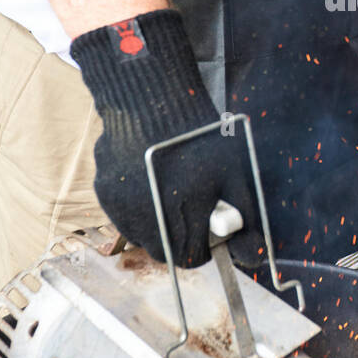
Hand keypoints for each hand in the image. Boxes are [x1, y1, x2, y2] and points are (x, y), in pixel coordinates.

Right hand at [71, 9, 258, 267]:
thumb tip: (253, 257)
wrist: (152, 98)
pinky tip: (149, 182)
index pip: (190, 258)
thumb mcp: (235, 175)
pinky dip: (136, 209)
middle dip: (179, 241)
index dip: (203, 248)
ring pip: (140, 236)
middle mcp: (146, 217)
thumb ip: (245, 220)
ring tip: (169, 195)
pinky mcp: (105, 191)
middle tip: (190, 214)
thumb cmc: (200, 136)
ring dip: (156, 227)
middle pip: (163, 252)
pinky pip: (122, 215)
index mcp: (182, 215)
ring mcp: (121, 205)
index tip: (208, 232)